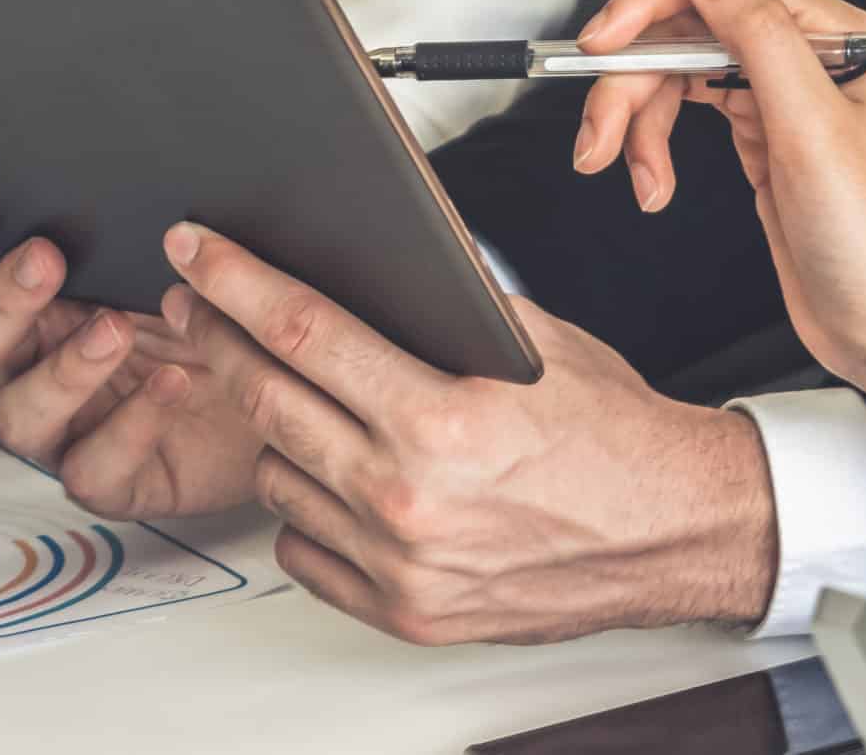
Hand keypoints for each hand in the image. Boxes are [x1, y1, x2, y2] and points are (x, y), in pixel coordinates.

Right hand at [0, 211, 263, 519]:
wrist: (290, 388)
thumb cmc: (225, 313)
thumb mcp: (185, 259)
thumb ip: (138, 225)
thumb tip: (116, 172)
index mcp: (39, 305)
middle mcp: (39, 366)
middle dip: (1, 300)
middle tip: (43, 259)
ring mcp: (70, 427)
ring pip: (21, 413)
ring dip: (63, 369)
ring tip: (116, 329)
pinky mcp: (112, 480)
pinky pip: (92, 469)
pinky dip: (128, 426)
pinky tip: (170, 384)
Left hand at [162, 221, 777, 644]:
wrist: (669, 528)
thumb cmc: (613, 436)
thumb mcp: (537, 341)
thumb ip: (449, 303)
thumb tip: (374, 254)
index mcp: (443, 419)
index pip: (304, 331)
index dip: (236, 282)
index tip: (196, 254)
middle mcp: (411, 497)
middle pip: (268, 399)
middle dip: (218, 338)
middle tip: (197, 306)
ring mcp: (399, 563)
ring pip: (277, 476)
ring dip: (277, 429)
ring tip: (308, 401)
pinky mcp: (401, 611)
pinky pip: (304, 548)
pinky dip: (309, 508)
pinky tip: (339, 475)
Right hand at [584, 0, 865, 386]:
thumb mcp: (811, 126)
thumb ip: (757, 34)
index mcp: (831, 33)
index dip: (650, 3)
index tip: (601, 43)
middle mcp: (803, 55)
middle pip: (685, 27)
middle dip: (630, 77)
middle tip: (599, 135)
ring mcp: (778, 96)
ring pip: (675, 72)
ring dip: (634, 118)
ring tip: (625, 173)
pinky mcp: (758, 136)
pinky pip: (684, 114)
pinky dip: (654, 145)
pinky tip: (652, 183)